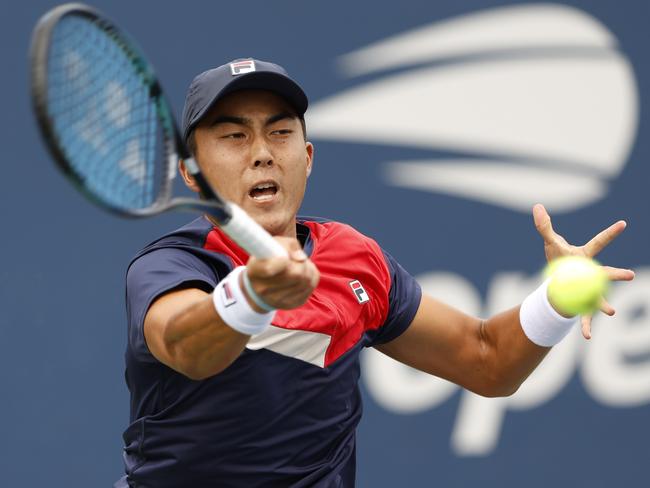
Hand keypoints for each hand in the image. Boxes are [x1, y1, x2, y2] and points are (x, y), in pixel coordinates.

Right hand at [245, 237, 319, 310]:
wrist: (263, 282)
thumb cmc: (270, 257)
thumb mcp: (274, 245)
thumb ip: (288, 246)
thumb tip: (301, 258)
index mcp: (255, 271)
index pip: (269, 269)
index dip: (283, 262)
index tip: (285, 258)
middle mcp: (264, 289)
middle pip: (296, 274)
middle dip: (301, 263)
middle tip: (297, 259)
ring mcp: (278, 300)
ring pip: (307, 280)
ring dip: (308, 268)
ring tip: (299, 264)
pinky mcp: (292, 304)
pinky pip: (311, 286)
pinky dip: (311, 276)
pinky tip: (303, 273)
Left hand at [533, 203, 634, 338]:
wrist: (560, 279)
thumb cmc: (559, 259)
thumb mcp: (551, 242)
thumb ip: (544, 226)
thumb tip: (537, 206)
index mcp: (585, 257)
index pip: (598, 242)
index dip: (610, 232)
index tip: (623, 223)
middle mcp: (592, 274)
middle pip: (605, 274)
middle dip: (616, 275)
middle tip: (630, 275)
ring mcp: (590, 290)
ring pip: (599, 298)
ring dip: (603, 305)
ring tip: (612, 312)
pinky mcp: (582, 305)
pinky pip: (583, 317)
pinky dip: (585, 326)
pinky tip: (585, 337)